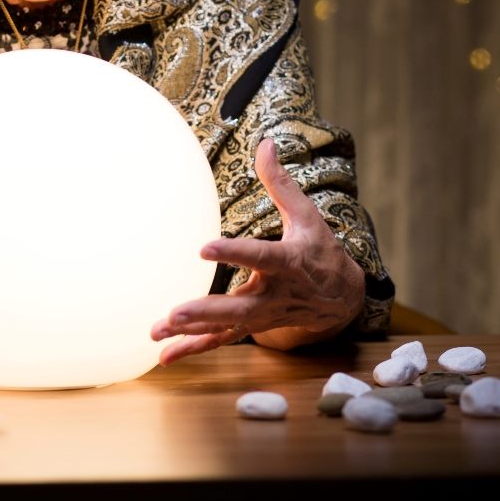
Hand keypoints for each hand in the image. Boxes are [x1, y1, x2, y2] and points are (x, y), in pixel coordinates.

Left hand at [150, 137, 364, 363]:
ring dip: (192, 333)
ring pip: (226, 328)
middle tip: (175, 312)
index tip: (204, 248)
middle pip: (239, 306)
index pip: (260, 257)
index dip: (234, 253)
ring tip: (157, 332)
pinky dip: (193, 350)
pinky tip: (164, 358)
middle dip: (207, 311)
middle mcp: (275, 294)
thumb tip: (266, 142)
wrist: (342, 299)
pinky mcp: (251, 327)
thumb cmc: (320, 250)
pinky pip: (221, 342)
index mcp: (289, 263)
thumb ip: (281, 183)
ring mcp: (262, 316)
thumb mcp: (307, 215)